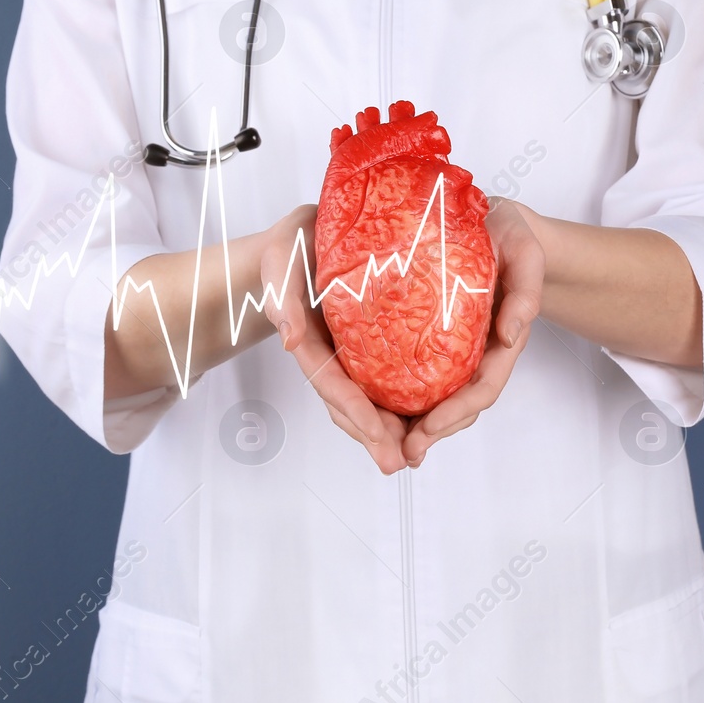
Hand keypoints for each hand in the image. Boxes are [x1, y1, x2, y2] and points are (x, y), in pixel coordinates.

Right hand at [260, 205, 409, 474]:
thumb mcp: (281, 263)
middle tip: (400, 461)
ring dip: (387, 429)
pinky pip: (381, 380)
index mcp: (306, 339)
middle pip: (348, 403)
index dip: (353, 411)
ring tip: (413, 454)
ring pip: (365, 399)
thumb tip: (289, 338)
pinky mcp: (364, 345)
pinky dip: (399, 403)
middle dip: (373, 435)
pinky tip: (422, 419)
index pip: (329, 382)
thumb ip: (281, 297)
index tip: (377, 437)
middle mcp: (328, 354)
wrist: (299, 241)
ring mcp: (346, 353)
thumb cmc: (288, 249)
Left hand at [401, 198, 544, 466]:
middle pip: (459, 405)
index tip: (427, 429)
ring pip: (439, 398)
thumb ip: (526, 290)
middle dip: (431, 432)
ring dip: (414, 425)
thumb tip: (510, 332)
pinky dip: (402, 398)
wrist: (499, 224)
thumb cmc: (511, 237)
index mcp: (501, 337)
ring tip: (385, 445)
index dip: (455, 412)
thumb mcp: (525, 253)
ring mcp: (458, 349)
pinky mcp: (435, 339)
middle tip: (400, 453)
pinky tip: (377, 410)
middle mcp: (479, 350)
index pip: (482, 388)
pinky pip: (420, 376)